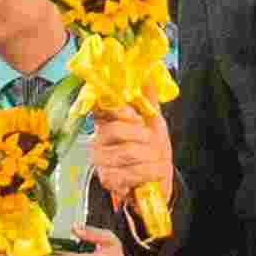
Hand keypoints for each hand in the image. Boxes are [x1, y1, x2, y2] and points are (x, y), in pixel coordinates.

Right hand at [86, 108, 172, 222]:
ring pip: (129, 151)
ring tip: (156, 160)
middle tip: (154, 143)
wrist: (157, 180)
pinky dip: (149, 173)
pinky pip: (131, 173)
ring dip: (151, 157)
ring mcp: (101, 161)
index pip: (103, 108)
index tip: (138, 118)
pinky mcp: (108, 180)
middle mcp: (97, 140)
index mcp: (105, 121)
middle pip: (118, 130)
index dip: (123, 111)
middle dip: (145, 138)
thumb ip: (148, 99)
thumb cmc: (152, 150)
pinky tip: (153, 173)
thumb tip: (148, 75)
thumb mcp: (153, 122)